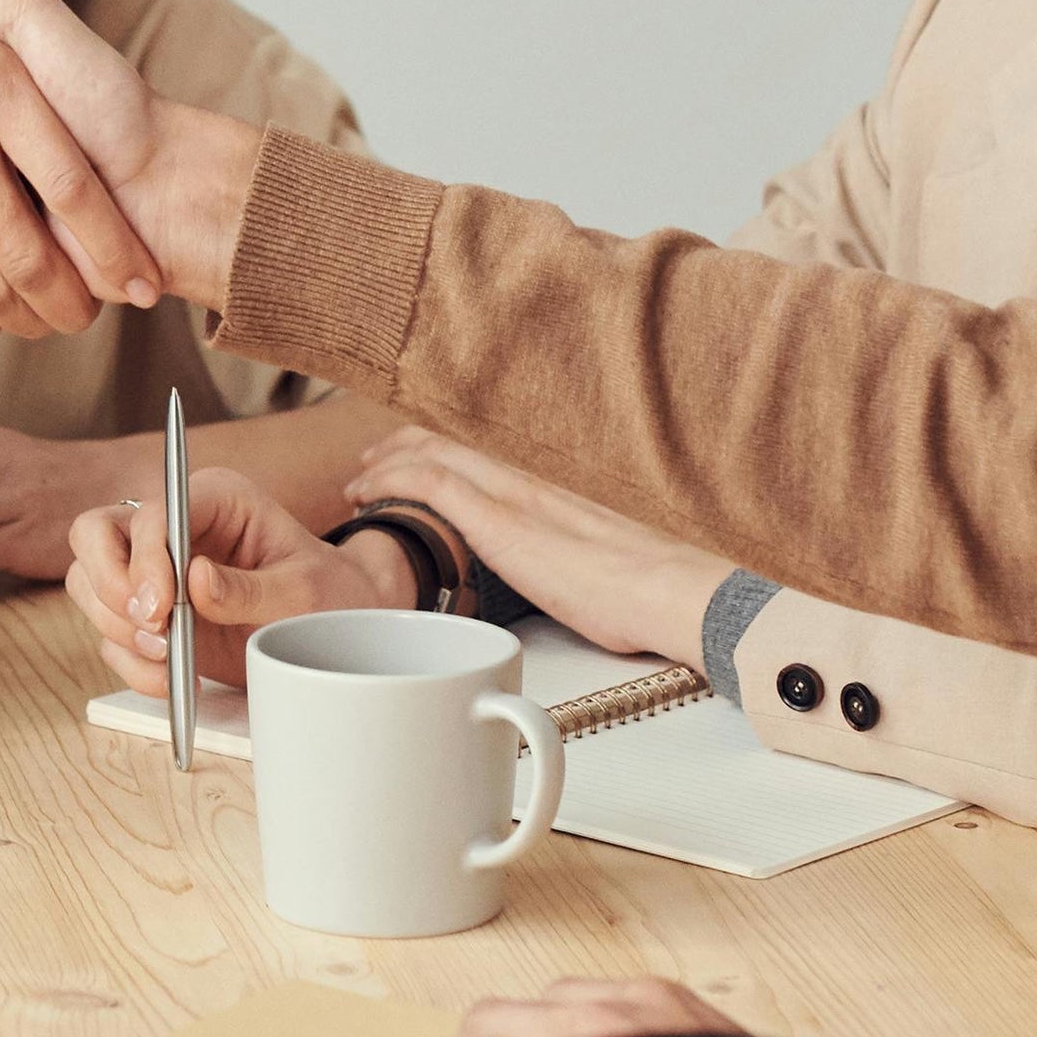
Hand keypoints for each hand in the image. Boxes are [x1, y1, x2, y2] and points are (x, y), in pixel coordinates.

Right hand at [63, 469, 403, 690]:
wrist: (337, 633)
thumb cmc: (329, 597)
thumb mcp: (304, 593)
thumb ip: (251, 588)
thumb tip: (196, 581)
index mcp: (214, 499)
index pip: (152, 513)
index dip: (145, 558)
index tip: (161, 609)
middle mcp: (173, 528)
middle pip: (94, 534)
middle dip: (109, 586)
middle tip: (151, 629)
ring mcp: (153, 571)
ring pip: (88, 584)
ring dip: (117, 627)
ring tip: (170, 658)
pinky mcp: (149, 615)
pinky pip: (110, 636)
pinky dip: (132, 664)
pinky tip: (173, 678)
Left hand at [342, 424, 738, 663]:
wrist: (677, 594)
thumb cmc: (651, 592)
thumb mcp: (601, 565)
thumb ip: (570, 559)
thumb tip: (564, 581)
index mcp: (552, 489)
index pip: (481, 453)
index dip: (437, 450)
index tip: (406, 461)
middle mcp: (531, 480)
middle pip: (448, 442)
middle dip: (399, 448)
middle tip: (368, 467)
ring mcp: (515, 497)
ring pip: (433, 454)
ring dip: (386, 463)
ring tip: (358, 483)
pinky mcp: (504, 523)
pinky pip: (433, 483)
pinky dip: (394, 481)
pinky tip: (370, 493)